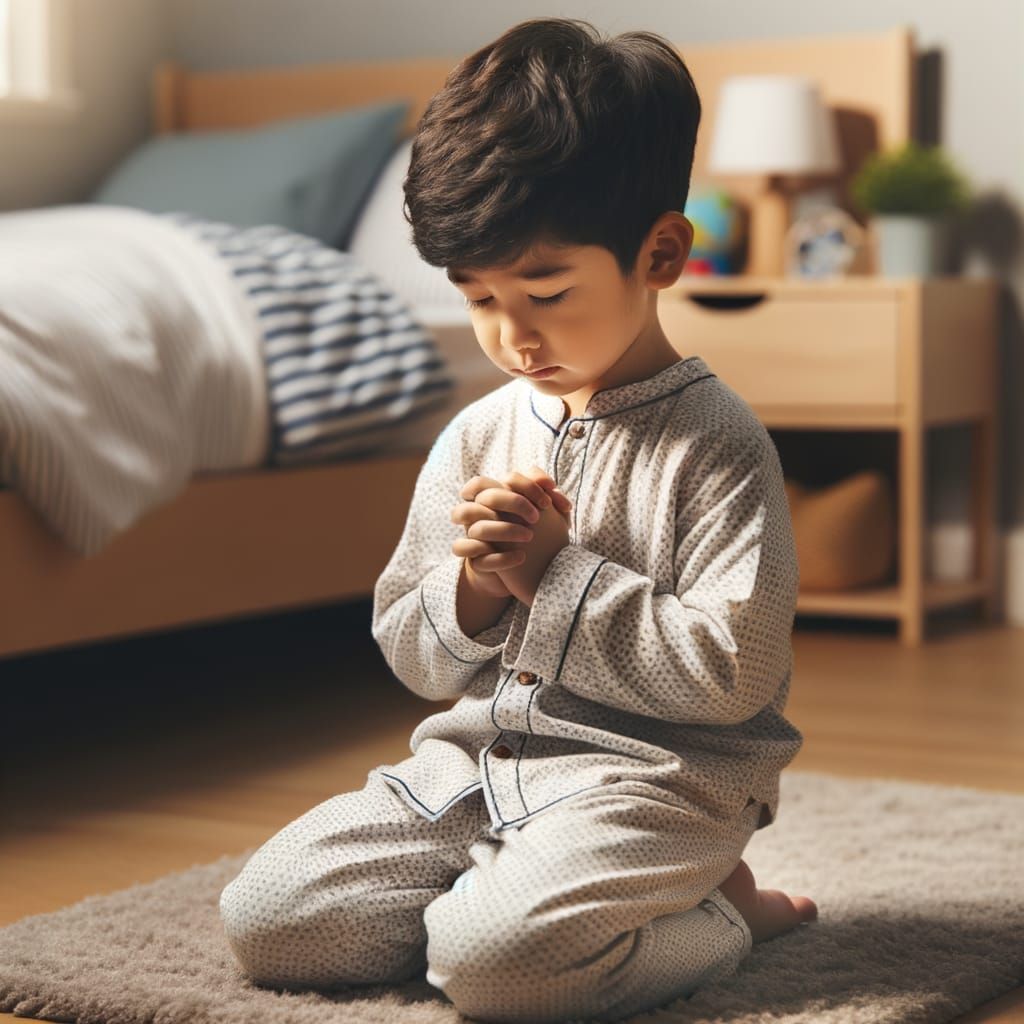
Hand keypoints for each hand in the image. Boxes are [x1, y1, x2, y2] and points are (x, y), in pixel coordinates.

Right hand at [451, 467, 571, 599]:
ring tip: (530, 536)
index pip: (500, 478)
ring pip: (475, 527)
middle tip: (537, 517)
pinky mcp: (476, 562)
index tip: (547, 502)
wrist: (524, 569)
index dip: (523, 484)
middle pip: (483, 496)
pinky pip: (479, 558)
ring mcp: (473, 538)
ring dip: (504, 530)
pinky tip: (521, 557)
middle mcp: (478, 515)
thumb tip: (552, 487)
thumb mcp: (545, 515)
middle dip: (514, 502)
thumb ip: (548, 496)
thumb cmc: (535, 533)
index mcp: (492, 497)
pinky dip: (500, 558)